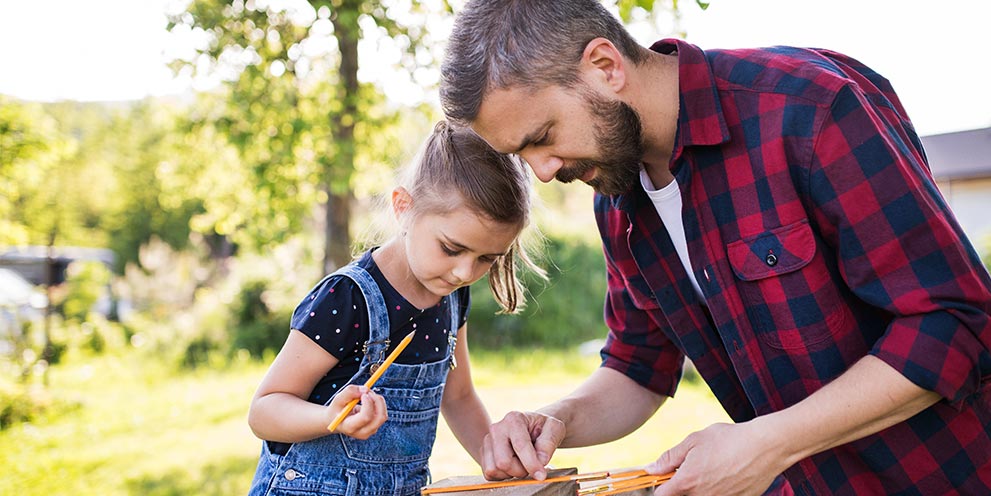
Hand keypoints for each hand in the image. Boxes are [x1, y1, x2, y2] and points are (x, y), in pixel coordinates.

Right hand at [328, 385, 387, 438]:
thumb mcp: (338, 399)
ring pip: (383, 414)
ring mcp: (370, 431)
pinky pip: (383, 413)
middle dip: (377, 401)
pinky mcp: (375, 426)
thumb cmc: (337, 410)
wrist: (337, 420)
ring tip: (366, 395)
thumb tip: (365, 390)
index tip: (364, 394)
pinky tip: (368, 401)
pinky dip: (378, 403)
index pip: (366, 417)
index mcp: (350, 427)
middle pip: (380, 418)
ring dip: (377, 401)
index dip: (368, 404)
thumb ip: (349, 392)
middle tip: (368, 392)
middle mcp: (362, 432)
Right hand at [481, 411, 565, 480]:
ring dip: (511, 474)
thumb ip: (549, 442)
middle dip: (520, 470)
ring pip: (494, 470)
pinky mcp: (483, 454)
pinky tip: (512, 466)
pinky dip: (503, 476)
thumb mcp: (555, 429)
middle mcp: (497, 428)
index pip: (520, 446)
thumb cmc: (543, 428)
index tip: (541, 475)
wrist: (532, 428)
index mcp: (514, 419)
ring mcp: (487, 441)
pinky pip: (489, 474)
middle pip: (503, 462)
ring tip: (521, 464)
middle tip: (531, 466)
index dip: (532, 464)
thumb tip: (541, 460)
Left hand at [647, 422, 786, 495]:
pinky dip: (720, 489)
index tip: (665, 477)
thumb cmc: (728, 439)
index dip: (660, 485)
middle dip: (682, 484)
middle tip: (695, 466)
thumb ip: (669, 458)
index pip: (661, 495)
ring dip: (701, 487)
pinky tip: (729, 474)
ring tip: (714, 468)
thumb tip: (651, 469)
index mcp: (687, 482)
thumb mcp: (694, 441)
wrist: (765, 446)